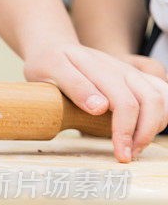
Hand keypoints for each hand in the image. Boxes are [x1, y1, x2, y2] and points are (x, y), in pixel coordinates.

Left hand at [24, 43, 167, 161]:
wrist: (53, 47)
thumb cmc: (49, 62)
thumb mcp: (51, 69)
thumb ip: (75, 86)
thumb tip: (100, 108)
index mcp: (103, 70)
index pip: (126, 104)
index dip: (126, 132)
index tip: (121, 155)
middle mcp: (123, 70)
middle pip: (152, 101)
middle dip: (145, 134)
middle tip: (127, 157)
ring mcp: (131, 73)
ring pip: (161, 98)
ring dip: (156, 125)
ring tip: (135, 148)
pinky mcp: (134, 78)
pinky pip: (160, 93)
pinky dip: (160, 114)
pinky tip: (142, 133)